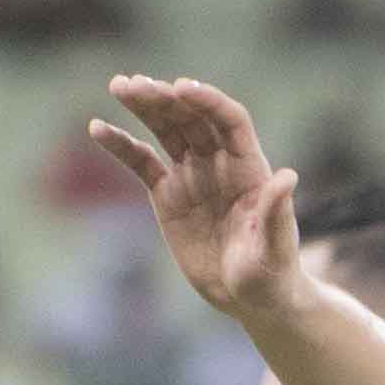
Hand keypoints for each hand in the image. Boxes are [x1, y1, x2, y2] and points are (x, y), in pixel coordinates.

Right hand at [88, 74, 303, 317]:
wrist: (250, 300)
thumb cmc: (272, 275)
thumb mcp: (275, 249)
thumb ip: (277, 213)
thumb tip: (287, 176)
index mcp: (249, 168)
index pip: (229, 121)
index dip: (207, 102)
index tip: (181, 88)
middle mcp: (219, 163)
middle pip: (192, 117)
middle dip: (165, 98)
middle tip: (134, 84)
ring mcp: (192, 175)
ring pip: (166, 130)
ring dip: (144, 106)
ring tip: (118, 85)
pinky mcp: (167, 194)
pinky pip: (141, 162)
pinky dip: (121, 145)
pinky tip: (97, 128)